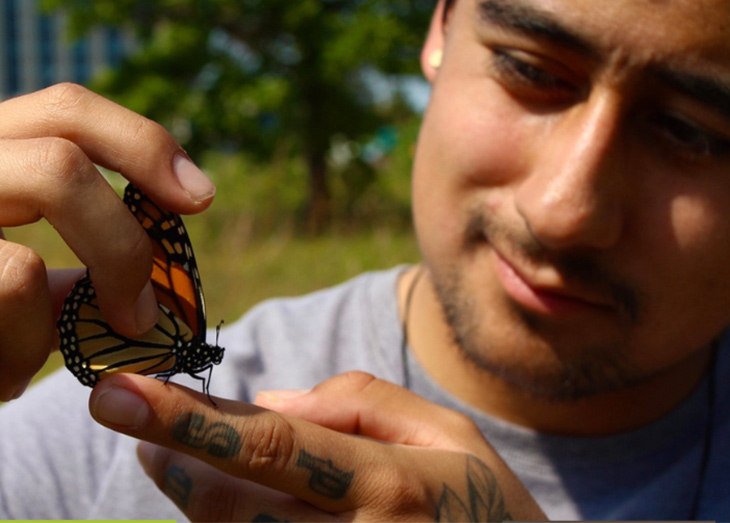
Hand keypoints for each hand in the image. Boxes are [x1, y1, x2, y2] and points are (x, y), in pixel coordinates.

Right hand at [0, 84, 214, 399]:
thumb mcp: (9, 268)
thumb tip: (160, 281)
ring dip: (41, 338)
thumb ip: (73, 255)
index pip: (66, 109)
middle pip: (59, 161)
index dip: (143, 144)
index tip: (201, 196)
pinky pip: (0, 315)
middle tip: (142, 314)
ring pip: (20, 272)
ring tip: (17, 366)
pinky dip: (12, 367)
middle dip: (121, 248)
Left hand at [89, 371, 546, 520]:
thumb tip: (270, 398)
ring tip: (176, 452)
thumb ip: (362, 403)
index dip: (187, 419)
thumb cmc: (486, 508)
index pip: (268, 446)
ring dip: (187, 495)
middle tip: (137, 417)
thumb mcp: (449, 433)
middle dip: (170, 456)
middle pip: (225, 506)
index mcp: (387, 485)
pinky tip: (232, 500)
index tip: (119, 394)